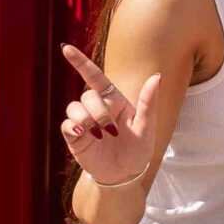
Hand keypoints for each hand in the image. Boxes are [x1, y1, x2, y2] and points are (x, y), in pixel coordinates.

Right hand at [60, 44, 159, 183]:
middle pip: (87, 95)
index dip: (80, 62)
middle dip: (98, 110)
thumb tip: (157, 76)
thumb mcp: (147, 126)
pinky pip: (66, 125)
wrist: (126, 175)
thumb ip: (148, 102)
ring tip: (99, 135)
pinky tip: (82, 134)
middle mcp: (97, 108)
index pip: (94, 76)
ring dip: (86, 119)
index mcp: (114, 100)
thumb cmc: (139, 149)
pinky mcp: (75, 137)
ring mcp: (84, 122)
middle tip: (111, 130)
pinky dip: (72, 126)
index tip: (66, 49)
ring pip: (74, 107)